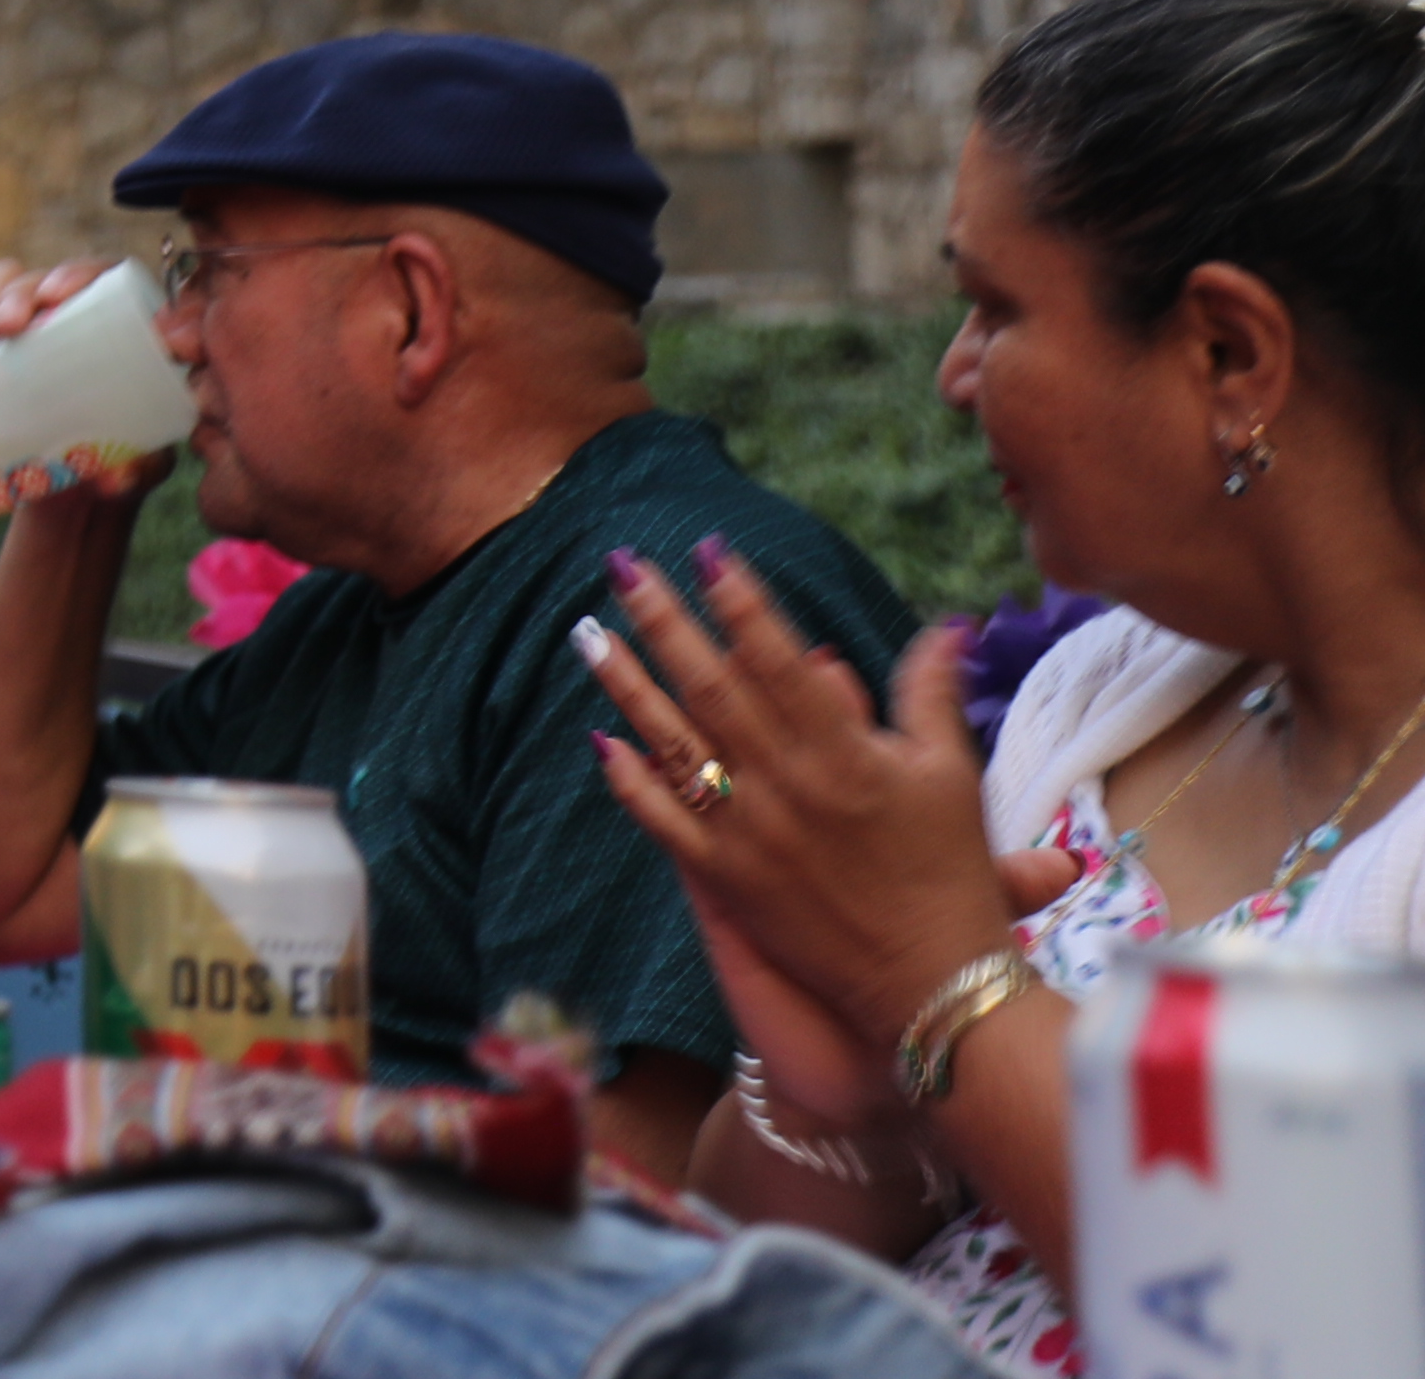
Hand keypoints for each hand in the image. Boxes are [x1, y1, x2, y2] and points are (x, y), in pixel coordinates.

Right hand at [0, 259, 172, 523]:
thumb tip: (114, 479)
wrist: (76, 487)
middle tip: (9, 327)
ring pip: (1, 289)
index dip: (77, 274)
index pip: (99, 278)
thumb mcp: (142, 461)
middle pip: (41, 282)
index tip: (55, 297)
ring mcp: (24, 328)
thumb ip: (137, 468)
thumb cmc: (124, 458)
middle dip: (18, 295)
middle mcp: (66, 315)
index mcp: (115, 326)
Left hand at [583, 549, 1019, 1081]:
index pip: (780, 661)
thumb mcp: (950, 776)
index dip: (744, 604)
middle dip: (666, 620)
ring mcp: (750, 834)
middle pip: (713, 687)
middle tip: (623, 563)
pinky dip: (629, 780)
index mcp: (845, 754)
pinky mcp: (727, 881)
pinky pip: (664, 822)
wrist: (935, 986)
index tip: (711, 550)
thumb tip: (945, 624)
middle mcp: (789, 787)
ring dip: (627, 684)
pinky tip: (598, 738)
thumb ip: (930, 695)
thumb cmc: (949, 874)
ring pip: (674, 744)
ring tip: (587, 630)